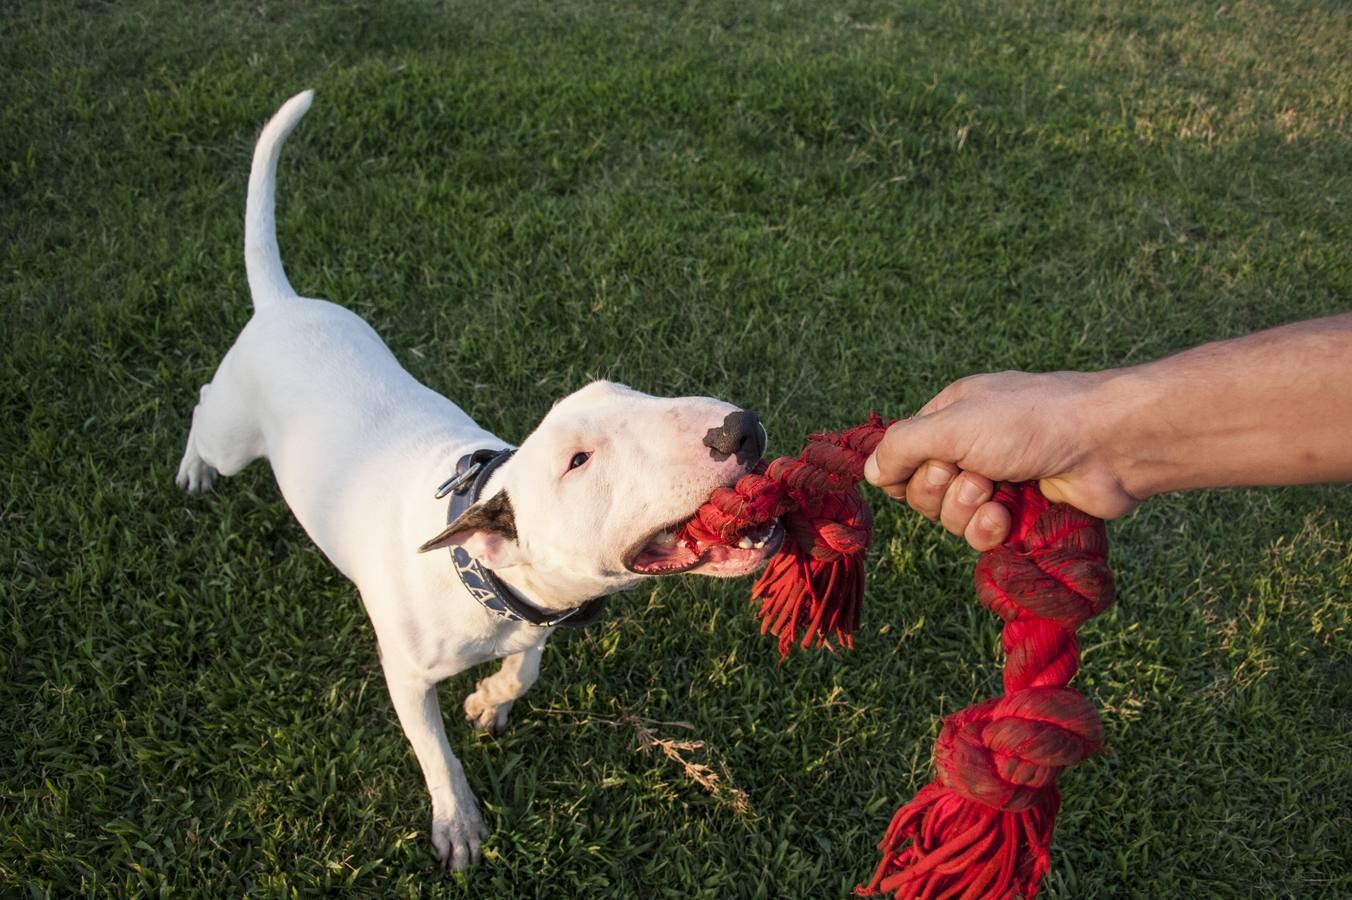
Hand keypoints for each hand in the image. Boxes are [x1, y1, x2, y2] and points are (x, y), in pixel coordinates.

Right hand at [864, 370, 1140, 549]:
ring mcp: (999, 482)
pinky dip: (990, 531)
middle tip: (975, 477)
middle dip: (943, 493)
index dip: (910, 472)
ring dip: (968, 513)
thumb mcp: (952, 424)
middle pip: (925, 492)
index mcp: (952, 417)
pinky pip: (984, 536)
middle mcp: (972, 448)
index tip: (935, 466)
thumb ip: (901, 447)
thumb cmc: (1029, 422)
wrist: (1108, 445)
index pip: (904, 457)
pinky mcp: (1023, 513)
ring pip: (953, 518)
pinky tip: (1008, 519)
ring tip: (997, 496)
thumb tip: (869, 475)